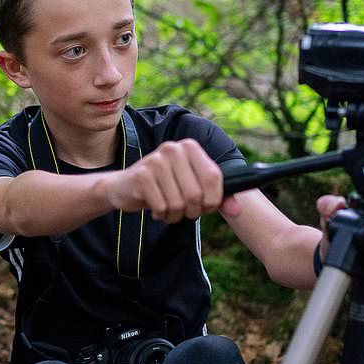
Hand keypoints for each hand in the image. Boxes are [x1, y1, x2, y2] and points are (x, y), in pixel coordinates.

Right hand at [106, 139, 223, 223]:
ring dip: (175, 215)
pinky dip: (162, 215)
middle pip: (196, 194)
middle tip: (183, 210)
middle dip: (192, 211)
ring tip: (168, 208)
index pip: (214, 177)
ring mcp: (156, 161)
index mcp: (190, 147)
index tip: (206, 207)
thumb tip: (238, 211)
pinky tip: (156, 208)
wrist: (124, 187)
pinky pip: (162, 207)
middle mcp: (173, 149)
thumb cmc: (164, 187)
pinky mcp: (142, 176)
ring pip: (179, 203)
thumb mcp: (192, 188)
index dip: (213, 200)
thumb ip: (218, 198)